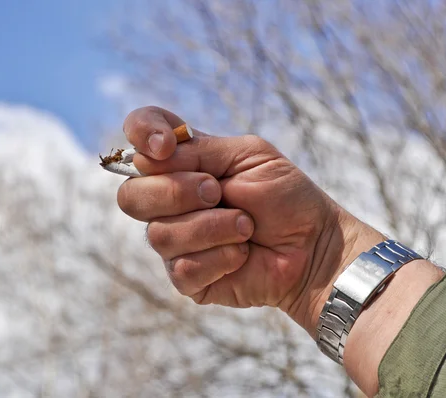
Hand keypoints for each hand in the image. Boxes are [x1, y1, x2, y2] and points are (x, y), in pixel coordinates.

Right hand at [116, 106, 381, 335]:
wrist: (313, 244)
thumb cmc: (286, 197)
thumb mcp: (249, 155)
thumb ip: (199, 150)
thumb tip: (146, 157)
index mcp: (183, 165)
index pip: (138, 141)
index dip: (140, 136)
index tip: (165, 145)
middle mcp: (170, 202)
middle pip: (132, 196)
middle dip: (178, 192)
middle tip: (218, 192)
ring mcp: (176, 241)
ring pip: (160, 234)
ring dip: (212, 227)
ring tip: (246, 226)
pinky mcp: (188, 277)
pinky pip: (183, 267)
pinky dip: (221, 257)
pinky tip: (243, 254)